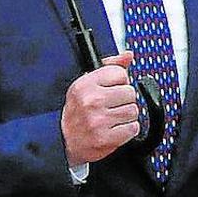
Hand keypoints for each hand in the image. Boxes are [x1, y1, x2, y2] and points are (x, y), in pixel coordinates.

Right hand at [60, 52, 139, 166]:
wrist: (64, 141)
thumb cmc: (77, 112)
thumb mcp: (87, 84)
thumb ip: (109, 66)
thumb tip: (127, 55)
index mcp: (85, 84)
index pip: (120, 73)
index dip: (119, 82)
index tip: (110, 90)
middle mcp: (91, 101)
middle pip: (130, 92)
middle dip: (124, 100)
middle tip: (110, 107)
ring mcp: (98, 120)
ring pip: (133, 111)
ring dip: (126, 116)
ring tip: (111, 119)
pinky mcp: (105, 138)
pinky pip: (133, 128)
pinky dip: (127, 131)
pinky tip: (114, 129)